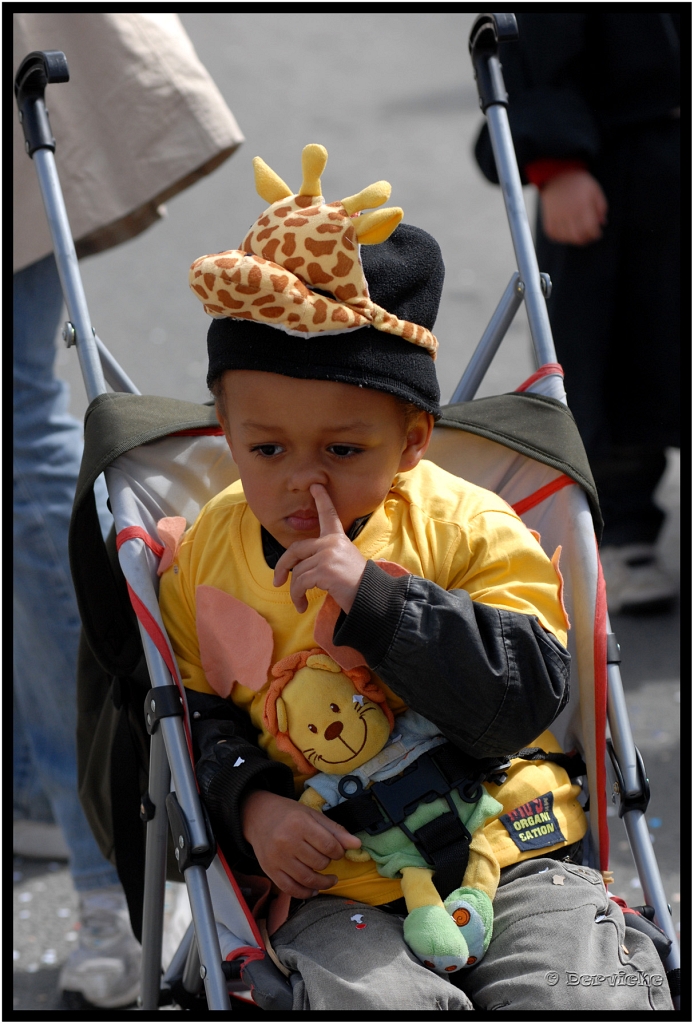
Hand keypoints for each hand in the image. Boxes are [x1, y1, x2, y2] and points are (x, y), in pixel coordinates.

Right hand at [241, 790, 361, 897]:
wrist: (258, 816)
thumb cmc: (289, 814)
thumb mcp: (313, 815)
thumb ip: (335, 831)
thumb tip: (357, 845)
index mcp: (300, 823)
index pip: (329, 846)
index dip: (339, 851)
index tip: (338, 851)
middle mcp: (287, 841)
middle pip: (319, 863)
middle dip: (329, 863)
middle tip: (329, 859)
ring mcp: (277, 858)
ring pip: (307, 879)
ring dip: (323, 883)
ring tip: (330, 879)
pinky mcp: (270, 870)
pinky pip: (291, 889)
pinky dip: (305, 893)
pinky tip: (313, 889)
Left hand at [273, 484, 366, 613]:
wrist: (371, 598)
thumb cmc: (356, 585)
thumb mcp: (341, 564)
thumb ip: (322, 557)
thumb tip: (296, 568)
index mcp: (338, 539)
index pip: (328, 515)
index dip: (322, 499)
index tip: (315, 485)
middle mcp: (332, 542)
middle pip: (296, 550)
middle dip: (283, 566)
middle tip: (277, 581)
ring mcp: (328, 554)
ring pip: (297, 572)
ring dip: (294, 591)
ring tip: (300, 602)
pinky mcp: (324, 569)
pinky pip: (300, 583)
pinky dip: (297, 597)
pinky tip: (302, 605)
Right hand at [540, 170, 607, 245]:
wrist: (555, 175)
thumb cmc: (577, 183)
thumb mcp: (594, 189)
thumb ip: (601, 206)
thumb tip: (602, 223)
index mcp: (582, 205)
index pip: (590, 227)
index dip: (596, 234)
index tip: (598, 234)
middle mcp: (569, 212)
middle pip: (579, 235)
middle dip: (587, 239)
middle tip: (589, 237)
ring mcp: (557, 217)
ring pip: (567, 237)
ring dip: (575, 240)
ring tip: (580, 236)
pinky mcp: (548, 219)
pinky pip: (554, 235)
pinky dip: (561, 238)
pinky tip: (567, 234)